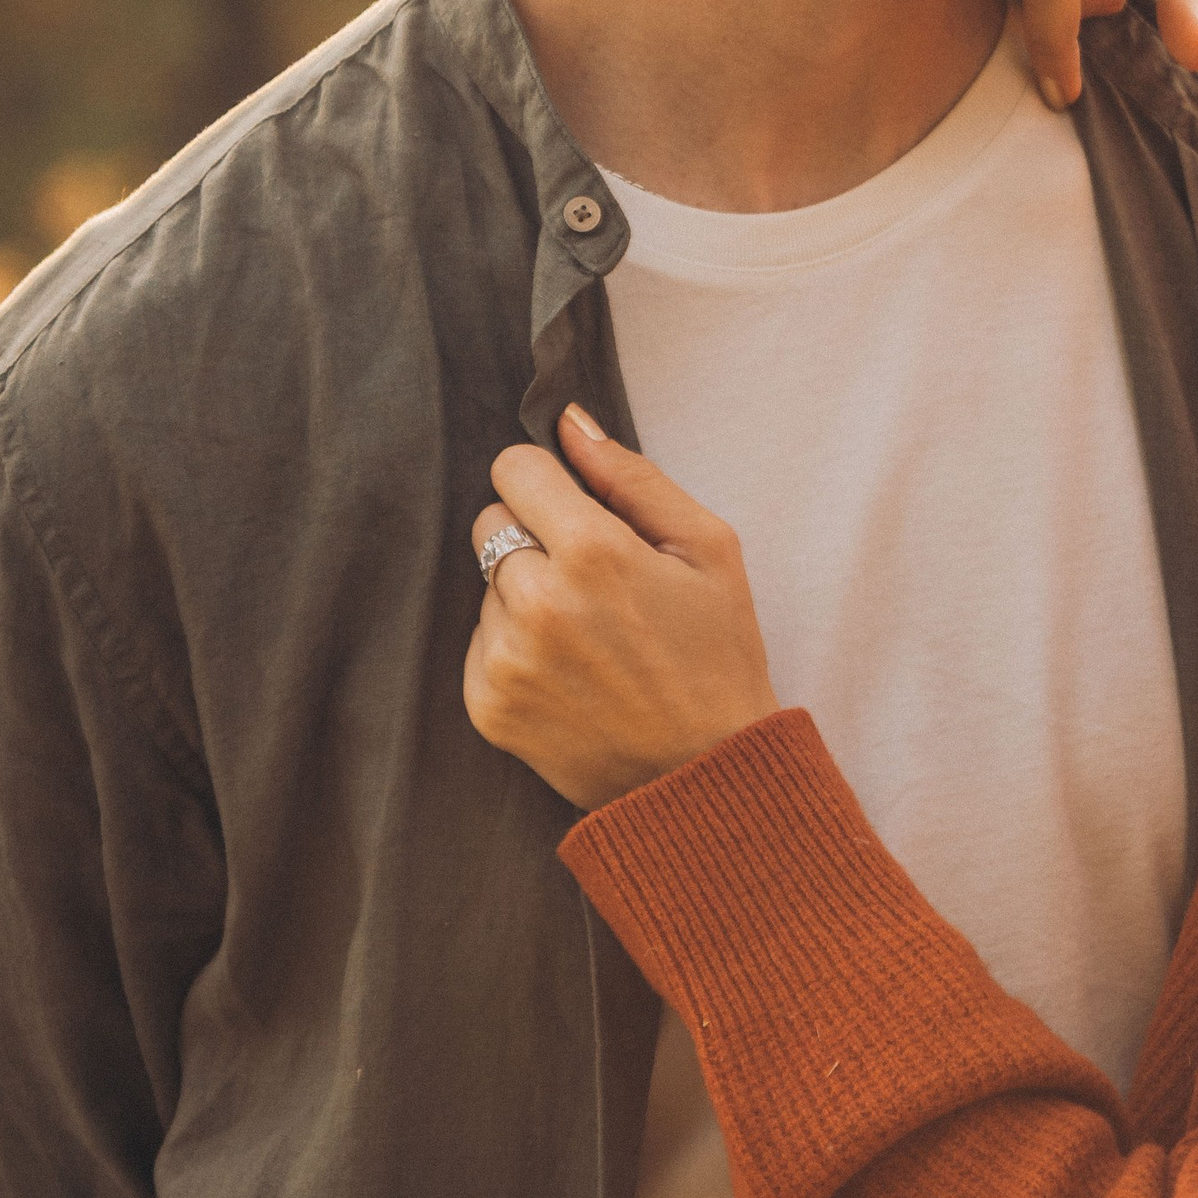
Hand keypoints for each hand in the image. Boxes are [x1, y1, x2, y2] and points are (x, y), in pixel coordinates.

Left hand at [464, 407, 778, 807]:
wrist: (704, 775)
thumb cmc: (718, 656)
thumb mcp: (709, 550)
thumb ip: (634, 477)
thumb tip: (569, 422)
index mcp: (593, 552)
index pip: (515, 470)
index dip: (548, 482)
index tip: (576, 507)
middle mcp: (537, 602)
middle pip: (491, 522)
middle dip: (535, 536)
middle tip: (594, 581)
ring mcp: (506, 658)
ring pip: (487, 586)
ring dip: (526, 596)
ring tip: (590, 637)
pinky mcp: (487, 705)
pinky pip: (480, 643)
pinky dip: (515, 649)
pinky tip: (570, 673)